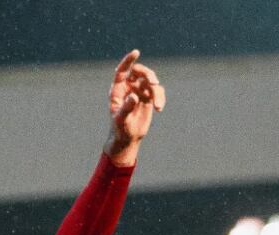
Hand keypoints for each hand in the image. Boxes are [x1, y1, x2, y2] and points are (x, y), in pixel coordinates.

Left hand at [105, 50, 165, 164]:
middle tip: (153, 82)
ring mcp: (139, 91)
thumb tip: (133, 96)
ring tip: (157, 105)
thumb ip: (126, 107)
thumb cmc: (120, 128)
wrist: (128, 138)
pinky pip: (158, 91)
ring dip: (156, 91)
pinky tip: (159, 108)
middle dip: (147, 74)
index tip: (136, 52)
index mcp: (118, 89)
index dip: (128, 60)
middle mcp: (128, 87)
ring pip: (151, 81)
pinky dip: (160, 98)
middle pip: (139, 72)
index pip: (122, 70)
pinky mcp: (149, 97)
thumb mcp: (121, 119)